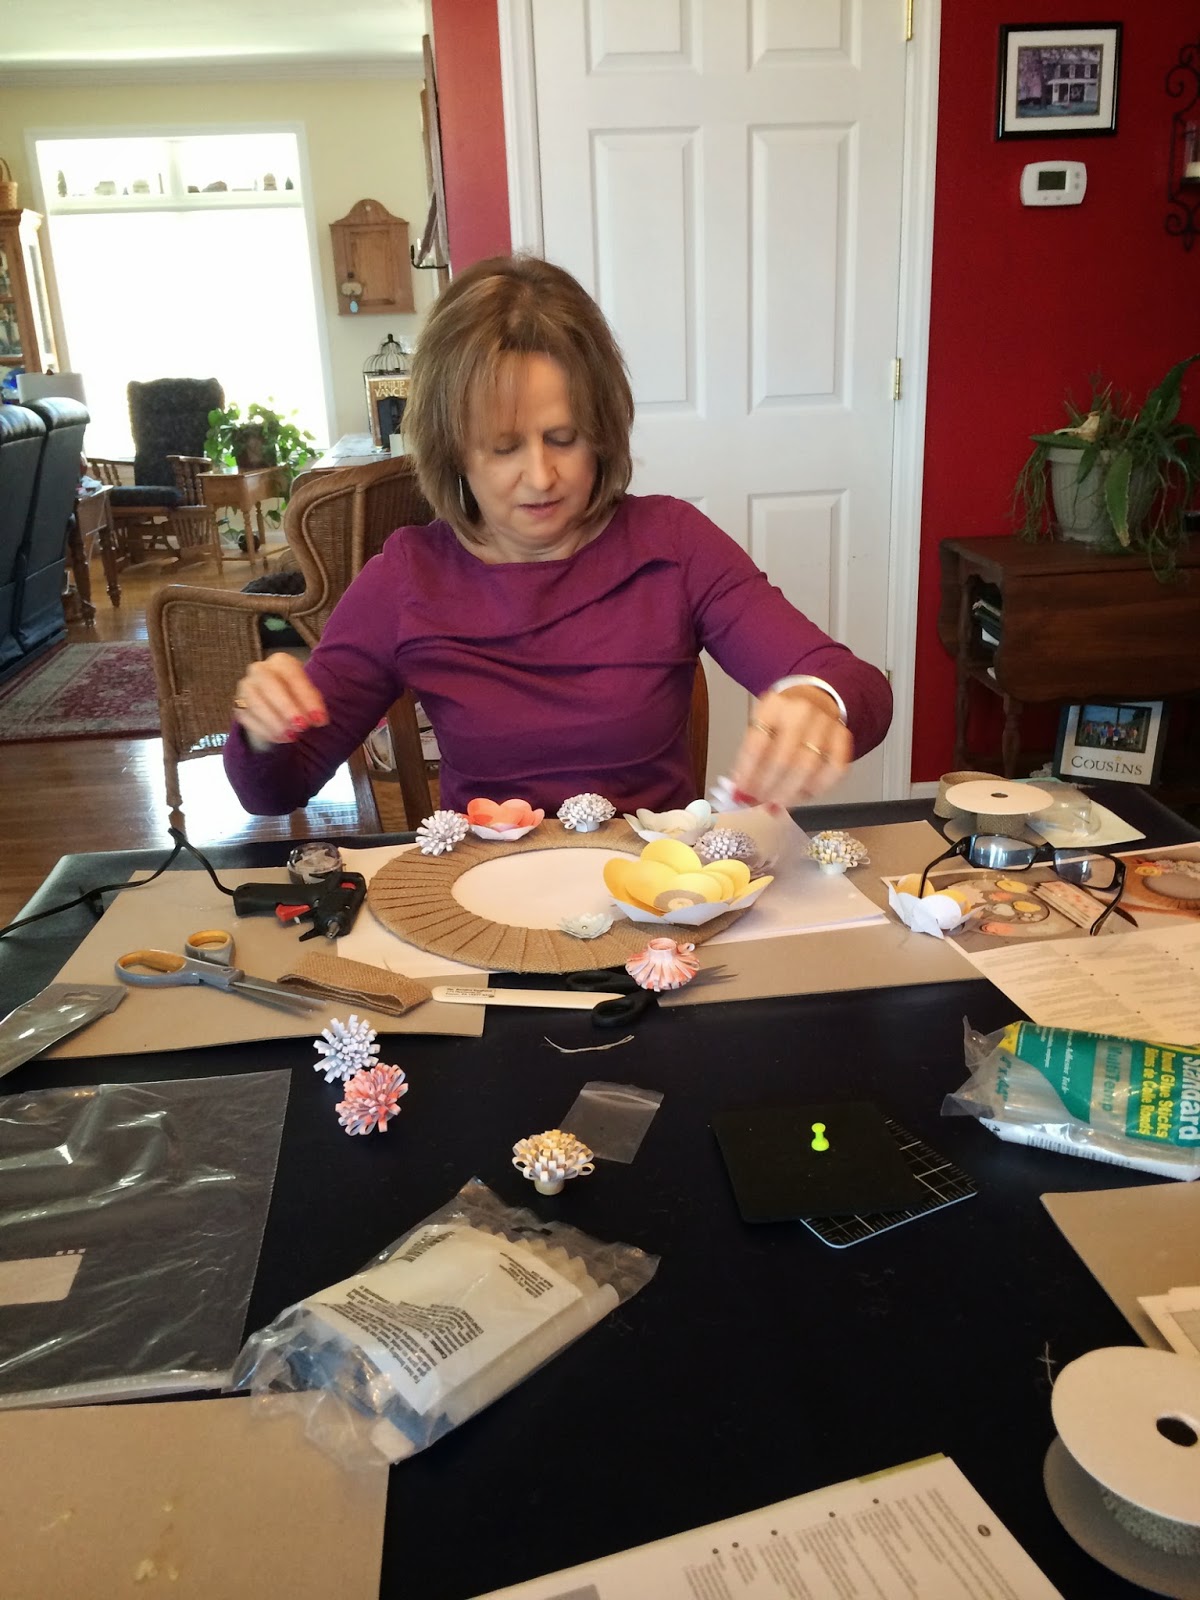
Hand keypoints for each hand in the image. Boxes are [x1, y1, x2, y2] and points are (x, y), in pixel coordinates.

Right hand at [232, 654, 328, 750]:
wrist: (275, 706)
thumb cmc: (296, 696)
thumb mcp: (309, 697)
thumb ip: (314, 705)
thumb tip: (318, 719)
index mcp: (281, 662)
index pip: (293, 675)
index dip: (306, 698)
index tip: (319, 720)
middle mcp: (260, 670)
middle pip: (269, 684)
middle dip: (287, 707)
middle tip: (302, 727)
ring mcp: (246, 687)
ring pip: (255, 702)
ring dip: (275, 721)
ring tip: (292, 736)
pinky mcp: (238, 706)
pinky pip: (247, 718)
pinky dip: (265, 730)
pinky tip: (280, 738)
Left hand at [729, 685, 852, 805]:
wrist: (815, 700)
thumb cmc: (782, 721)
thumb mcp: (761, 728)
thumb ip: (751, 759)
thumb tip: (742, 794)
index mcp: (774, 705)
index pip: (758, 742)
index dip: (749, 772)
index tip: (741, 793)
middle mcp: (802, 711)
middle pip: (785, 758)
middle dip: (769, 787)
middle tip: (759, 803)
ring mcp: (826, 723)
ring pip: (809, 767)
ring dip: (790, 792)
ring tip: (777, 805)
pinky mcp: (844, 737)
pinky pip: (834, 769)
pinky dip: (818, 788)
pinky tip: (802, 796)